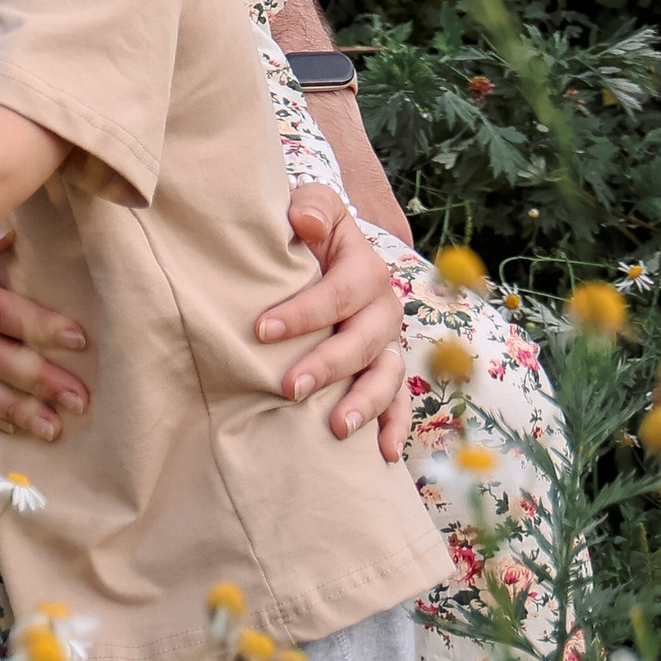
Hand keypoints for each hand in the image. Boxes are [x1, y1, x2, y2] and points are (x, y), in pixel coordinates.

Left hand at [256, 192, 408, 456]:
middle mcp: (383, 307)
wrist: (316, 249)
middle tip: (288, 387)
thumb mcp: (310, 205)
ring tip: (336, 428)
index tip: (262, 330)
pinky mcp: (385, 368)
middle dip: (328, 365)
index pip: (340, 292)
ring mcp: (387, 342)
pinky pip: (399, 401)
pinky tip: (382, 455)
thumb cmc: (302, 230)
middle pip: (363, 340)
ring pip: (387, 375)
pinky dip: (394, 426)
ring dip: (365, 403)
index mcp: (364, 267)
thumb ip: (311, 208)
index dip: (304, 312)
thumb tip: (305, 223)